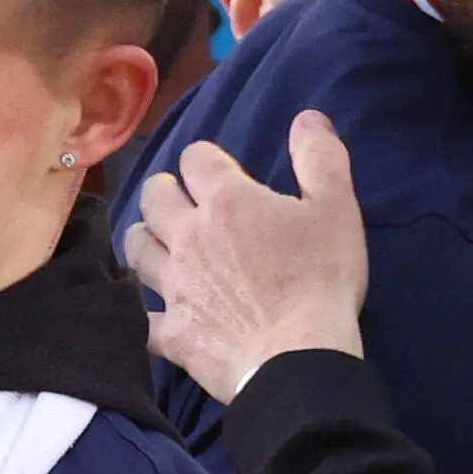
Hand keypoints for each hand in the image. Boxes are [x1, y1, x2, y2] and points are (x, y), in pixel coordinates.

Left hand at [122, 110, 370, 402]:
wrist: (297, 355)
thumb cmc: (321, 278)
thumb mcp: (336, 209)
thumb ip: (320, 158)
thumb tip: (307, 117)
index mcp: (227, 202)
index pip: (197, 160)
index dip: (204, 159)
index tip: (214, 167)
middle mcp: (188, 237)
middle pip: (155, 199)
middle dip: (163, 191)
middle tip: (175, 196)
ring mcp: (172, 285)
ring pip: (136, 249)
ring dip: (143, 239)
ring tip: (155, 240)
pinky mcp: (170, 331)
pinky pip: (141, 318)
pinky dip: (142, 312)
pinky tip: (150, 310)